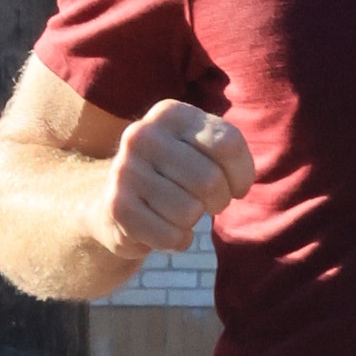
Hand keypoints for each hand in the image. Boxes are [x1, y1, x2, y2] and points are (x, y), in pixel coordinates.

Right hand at [98, 100, 253, 262]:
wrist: (114, 202)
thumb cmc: (172, 177)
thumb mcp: (198, 150)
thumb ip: (227, 152)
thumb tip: (237, 184)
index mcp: (170, 114)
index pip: (227, 143)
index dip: (241, 174)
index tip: (234, 186)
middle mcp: (144, 135)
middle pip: (210, 179)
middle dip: (218, 201)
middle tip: (206, 203)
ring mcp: (126, 170)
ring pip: (189, 211)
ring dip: (192, 222)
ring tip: (178, 213)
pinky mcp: (117, 206)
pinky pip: (170, 236)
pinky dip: (176, 241)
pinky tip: (164, 229)